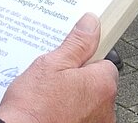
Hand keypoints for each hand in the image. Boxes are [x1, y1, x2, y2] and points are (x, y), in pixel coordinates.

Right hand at [0, 13, 117, 122]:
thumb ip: (77, 43)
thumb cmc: (32, 108)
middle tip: (54, 80)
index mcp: (102, 85)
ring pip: (88, 103)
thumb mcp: (51, 64)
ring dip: (73, 99)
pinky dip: (69, 115)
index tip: (70, 61)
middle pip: (97, 84)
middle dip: (78, 80)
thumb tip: (91, 24)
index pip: (105, 63)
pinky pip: (80, 118)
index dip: (84, 60)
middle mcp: (106, 109)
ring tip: (49, 98)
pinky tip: (50, 112)